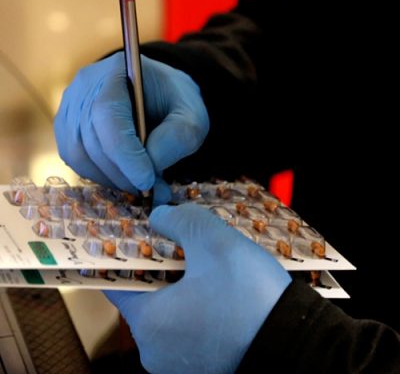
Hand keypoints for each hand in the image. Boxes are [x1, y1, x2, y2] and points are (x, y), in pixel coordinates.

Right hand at [54, 52, 208, 203]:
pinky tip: (125, 176)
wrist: (157, 95)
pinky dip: (101, 176)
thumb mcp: (192, 116)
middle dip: (123, 173)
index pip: (108, 115)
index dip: (125, 154)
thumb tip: (151, 165)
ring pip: (80, 156)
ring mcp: (71, 108)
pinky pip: (77, 162)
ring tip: (141, 184)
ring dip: (112, 179)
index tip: (147, 181)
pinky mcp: (67, 129)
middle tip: (152, 190)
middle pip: (92, 140)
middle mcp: (85, 87)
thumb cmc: (174, 103)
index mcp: (117, 72)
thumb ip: (178, 137)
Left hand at [105, 204, 290, 373]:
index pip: (120, 283)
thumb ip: (180, 221)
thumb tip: (159, 216)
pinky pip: (190, 329)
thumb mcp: (214, 242)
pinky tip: (220, 291)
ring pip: (171, 313)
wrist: (298, 346)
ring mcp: (181, 365)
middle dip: (162, 268)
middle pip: (147, 297)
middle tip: (182, 245)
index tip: (143, 236)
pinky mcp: (204, 367)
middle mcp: (156, 352)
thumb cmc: (249, 296)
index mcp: (149, 324)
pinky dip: (198, 307)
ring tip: (205, 265)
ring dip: (184, 287)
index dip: (130, 255)